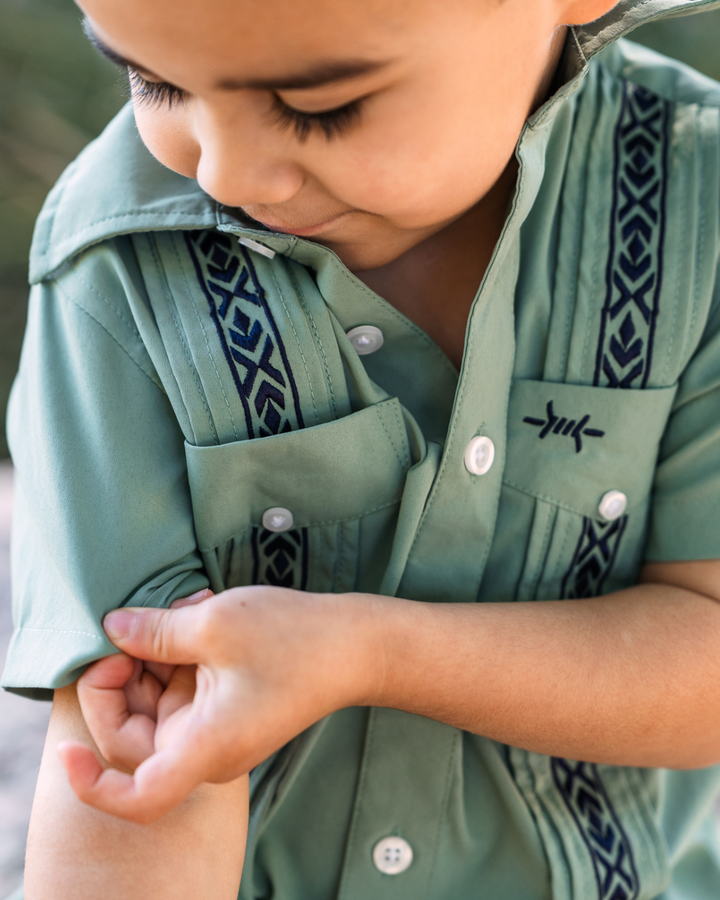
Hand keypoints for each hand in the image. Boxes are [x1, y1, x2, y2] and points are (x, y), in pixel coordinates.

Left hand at [58, 586, 378, 822]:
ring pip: (158, 708)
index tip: (67, 748)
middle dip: (122, 680)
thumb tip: (112, 630)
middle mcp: (209, 751)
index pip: (135, 797)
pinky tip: (191, 619)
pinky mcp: (229, 712)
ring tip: (178, 612)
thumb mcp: (214, 625)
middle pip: (134, 735)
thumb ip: (153, 631)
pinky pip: (184, 694)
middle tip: (132, 628)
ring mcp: (220, 733)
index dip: (91, 783)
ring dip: (153, 660)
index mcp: (205, 747)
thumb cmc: (296, 639)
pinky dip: (176, 660)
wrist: (358, 647)